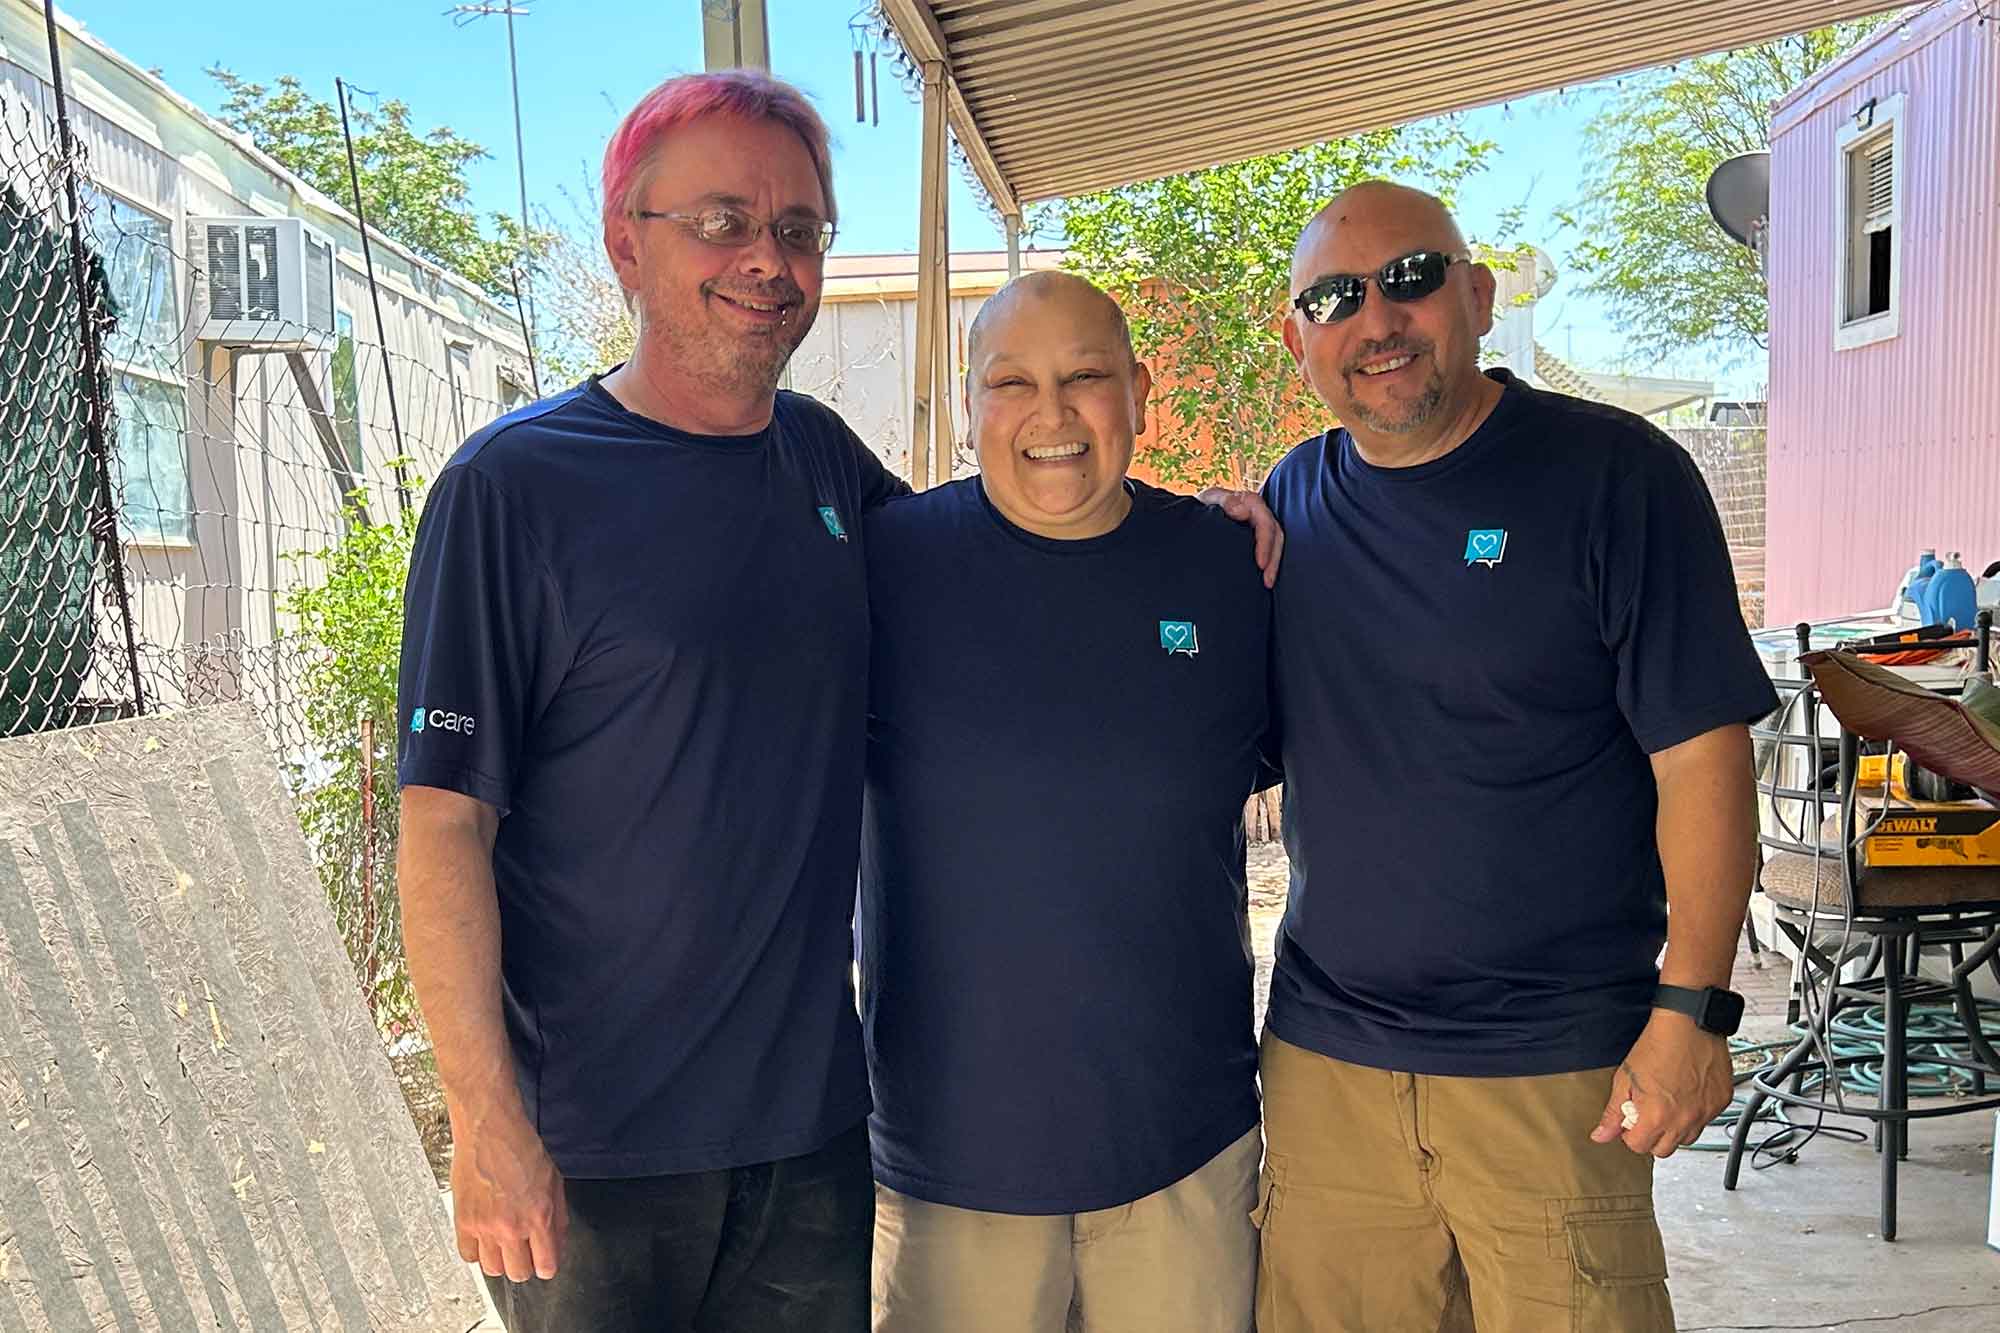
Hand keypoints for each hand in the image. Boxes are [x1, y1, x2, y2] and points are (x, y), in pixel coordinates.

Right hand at [450, 1104, 567, 1281]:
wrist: (489, 1129)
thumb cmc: (521, 1147)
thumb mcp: (554, 1181)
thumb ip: (558, 1218)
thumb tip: (557, 1244)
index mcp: (539, 1216)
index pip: (546, 1266)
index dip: (547, 1265)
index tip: (545, 1261)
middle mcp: (511, 1226)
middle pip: (518, 1273)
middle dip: (525, 1264)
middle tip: (524, 1250)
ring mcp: (485, 1226)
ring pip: (492, 1270)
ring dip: (500, 1260)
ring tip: (503, 1242)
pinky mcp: (463, 1222)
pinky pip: (468, 1256)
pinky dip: (477, 1252)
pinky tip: (484, 1237)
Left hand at [1198, 487, 1283, 587]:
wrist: (1196, 512)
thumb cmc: (1203, 505)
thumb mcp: (1211, 500)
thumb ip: (1226, 501)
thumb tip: (1243, 511)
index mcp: (1249, 502)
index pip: (1265, 523)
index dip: (1265, 544)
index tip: (1260, 564)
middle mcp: (1258, 513)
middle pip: (1275, 535)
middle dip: (1273, 558)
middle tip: (1267, 580)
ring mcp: (1258, 524)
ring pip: (1275, 543)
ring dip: (1273, 564)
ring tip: (1267, 583)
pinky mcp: (1255, 536)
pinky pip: (1268, 548)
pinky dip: (1268, 563)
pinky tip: (1263, 579)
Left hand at [1589, 1009, 1733, 1157]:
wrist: (1688, 1024)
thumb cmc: (1657, 1045)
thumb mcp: (1625, 1078)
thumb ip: (1613, 1112)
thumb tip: (1600, 1135)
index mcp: (1657, 1117)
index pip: (1639, 1147)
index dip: (1630, 1134)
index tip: (1630, 1121)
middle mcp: (1684, 1120)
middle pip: (1664, 1150)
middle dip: (1651, 1137)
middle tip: (1647, 1115)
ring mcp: (1705, 1113)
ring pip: (1687, 1139)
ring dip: (1674, 1129)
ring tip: (1667, 1104)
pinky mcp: (1720, 1102)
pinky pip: (1706, 1120)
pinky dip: (1695, 1114)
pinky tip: (1686, 1094)